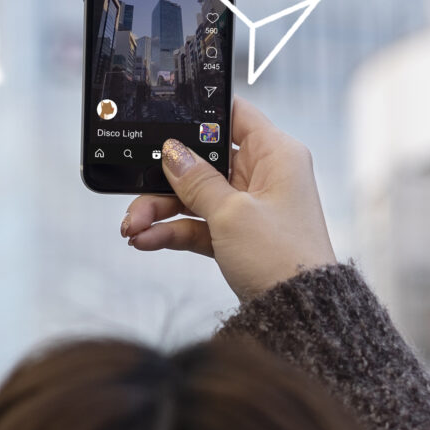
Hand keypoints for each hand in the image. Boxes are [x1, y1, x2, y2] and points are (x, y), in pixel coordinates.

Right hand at [119, 99, 335, 303]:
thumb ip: (196, 180)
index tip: (165, 123)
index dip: (201, 115)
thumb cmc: (281, 257)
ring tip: (131, 227)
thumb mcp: (231, 213)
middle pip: (205, 160)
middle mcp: (265, 175)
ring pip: (195, 195)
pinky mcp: (239, 235)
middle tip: (134, 190)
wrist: (298, 314)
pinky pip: (199, 224)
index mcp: (276, 154)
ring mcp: (250, 206)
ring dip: (161, 210)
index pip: (236, 115)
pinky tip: (146, 240)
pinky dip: (173, 231)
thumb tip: (173, 152)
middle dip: (165, 179)